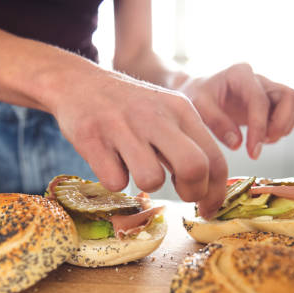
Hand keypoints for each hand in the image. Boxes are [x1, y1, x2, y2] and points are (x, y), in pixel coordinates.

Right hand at [53, 70, 228, 217]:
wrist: (77, 83)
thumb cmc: (129, 108)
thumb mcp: (165, 112)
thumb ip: (188, 144)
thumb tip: (207, 191)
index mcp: (180, 110)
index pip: (214, 159)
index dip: (216, 193)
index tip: (207, 209)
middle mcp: (155, 116)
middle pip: (194, 167)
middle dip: (191, 193)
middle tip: (180, 195)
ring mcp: (123, 126)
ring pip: (151, 180)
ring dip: (145, 185)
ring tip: (135, 166)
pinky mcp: (92, 139)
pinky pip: (115, 182)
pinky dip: (114, 179)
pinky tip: (109, 160)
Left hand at [180, 63, 293, 158]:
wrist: (195, 94)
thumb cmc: (195, 97)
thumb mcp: (197, 108)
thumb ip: (216, 123)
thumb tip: (238, 143)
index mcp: (239, 74)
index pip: (260, 101)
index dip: (259, 127)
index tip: (252, 151)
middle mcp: (258, 78)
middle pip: (291, 97)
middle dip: (281, 125)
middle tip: (262, 143)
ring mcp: (267, 88)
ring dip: (283, 127)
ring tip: (260, 141)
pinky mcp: (271, 101)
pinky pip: (289, 112)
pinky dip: (280, 129)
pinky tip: (260, 137)